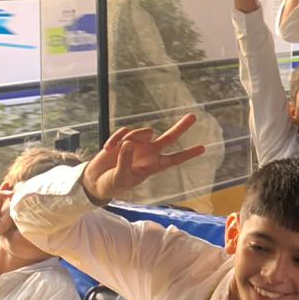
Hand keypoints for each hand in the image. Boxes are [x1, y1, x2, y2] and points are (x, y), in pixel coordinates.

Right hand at [81, 114, 206, 203]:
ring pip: (144, 132)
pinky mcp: (124, 139)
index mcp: (152, 166)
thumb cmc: (112, 184)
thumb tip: (129, 143)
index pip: (173, 160)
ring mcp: (138, 145)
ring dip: (132, 137)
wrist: (95, 180)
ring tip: (115, 149)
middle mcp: (149, 154)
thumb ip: (125, 161)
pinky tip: (107, 148)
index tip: (203, 148)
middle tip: (194, 116)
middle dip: (181, 127)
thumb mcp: (121, 177)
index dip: (187, 154)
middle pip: (169, 138)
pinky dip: (116, 138)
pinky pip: (125, 131)